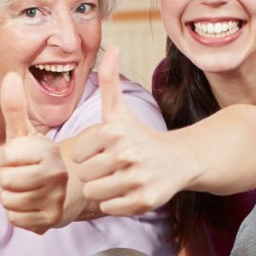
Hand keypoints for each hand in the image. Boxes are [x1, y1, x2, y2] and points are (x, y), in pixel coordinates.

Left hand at [0, 72, 68, 233]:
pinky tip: (31, 205)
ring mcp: (56, 198)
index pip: (6, 156)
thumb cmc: (39, 159)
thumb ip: (15, 107)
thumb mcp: (27, 133)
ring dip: (11, 197)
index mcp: (49, 151)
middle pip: (5, 181)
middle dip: (7, 179)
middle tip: (24, 175)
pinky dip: (18, 214)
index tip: (21, 157)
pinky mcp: (51, 220)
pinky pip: (14, 219)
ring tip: (28, 189)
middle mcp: (57, 175)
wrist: (67, 189)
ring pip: (7, 201)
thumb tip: (10, 76)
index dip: (7, 157)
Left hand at [69, 47, 193, 215]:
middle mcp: (126, 155)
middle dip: (93, 173)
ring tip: (116, 179)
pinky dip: (115, 203)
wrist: (178, 160)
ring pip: (94, 194)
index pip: (77, 154)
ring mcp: (136, 179)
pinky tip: (126, 191)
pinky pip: (109, 208)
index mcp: (114, 132)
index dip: (87, 155)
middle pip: (85, 175)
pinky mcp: (144, 201)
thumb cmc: (140, 135)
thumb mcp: (120, 109)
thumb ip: (108, 80)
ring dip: (102, 190)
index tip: (102, 151)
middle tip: (110, 168)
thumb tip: (111, 46)